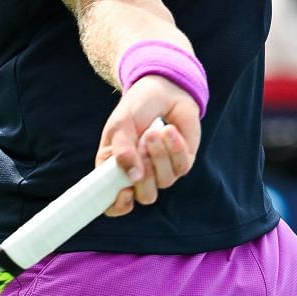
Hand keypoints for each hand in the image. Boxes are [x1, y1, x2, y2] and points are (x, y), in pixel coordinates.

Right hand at [97, 75, 200, 216]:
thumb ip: (121, 151)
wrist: (163, 90)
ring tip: (154, 131)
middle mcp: (139, 176)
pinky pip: (181, 167)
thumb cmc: (136, 108)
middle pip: (145, 196)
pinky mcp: (182, 163)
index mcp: (116, 170)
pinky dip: (175, 147)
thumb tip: (132, 177)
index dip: (118, 205)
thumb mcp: (120, 125)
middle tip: (141, 143)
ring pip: (164, 181)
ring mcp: (162, 171)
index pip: (114, 204)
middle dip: (146, 172)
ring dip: (159, 154)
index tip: (124, 192)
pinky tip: (169, 130)